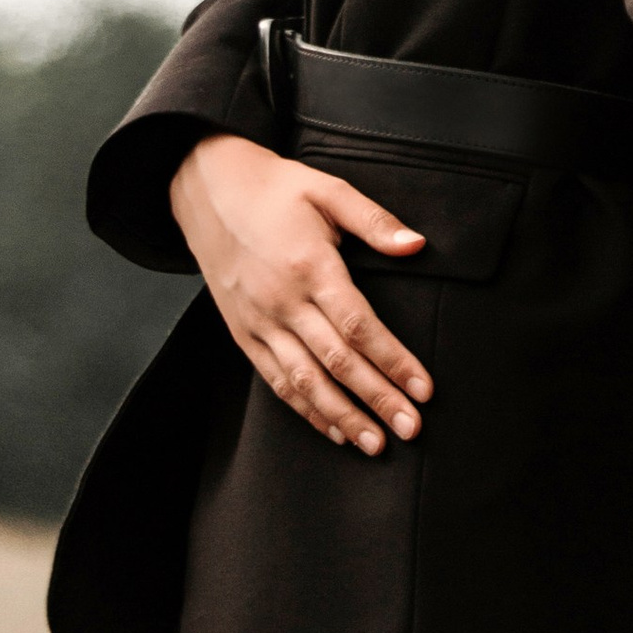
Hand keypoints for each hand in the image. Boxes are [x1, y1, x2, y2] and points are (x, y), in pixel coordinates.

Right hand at [169, 132, 431, 456]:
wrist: (209, 191)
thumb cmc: (276, 189)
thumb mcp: (329, 189)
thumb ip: (374, 220)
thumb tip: (417, 245)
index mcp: (311, 266)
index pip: (359, 326)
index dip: (393, 360)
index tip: (424, 388)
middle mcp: (283, 302)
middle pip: (337, 362)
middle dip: (377, 399)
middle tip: (411, 429)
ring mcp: (259, 323)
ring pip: (304, 381)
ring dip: (342, 417)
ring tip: (375, 443)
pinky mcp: (242, 334)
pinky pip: (276, 380)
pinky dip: (304, 409)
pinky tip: (331, 429)